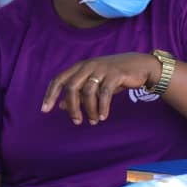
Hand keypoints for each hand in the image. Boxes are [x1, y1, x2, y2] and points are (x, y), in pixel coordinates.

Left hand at [43, 53, 160, 125]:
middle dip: (72, 107)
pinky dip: (103, 107)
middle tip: (77, 121)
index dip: (50, 95)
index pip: (59, 80)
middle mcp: (89, 65)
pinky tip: (103, 116)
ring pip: (88, 92)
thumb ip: (78, 92)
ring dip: (89, 110)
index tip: (45, 110)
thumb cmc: (115, 75)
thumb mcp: (95, 83)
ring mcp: (102, 69)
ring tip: (93, 121)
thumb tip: (60, 105)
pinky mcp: (115, 74)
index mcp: (81, 66)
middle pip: (71, 88)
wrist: (142, 66)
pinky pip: (105, 94)